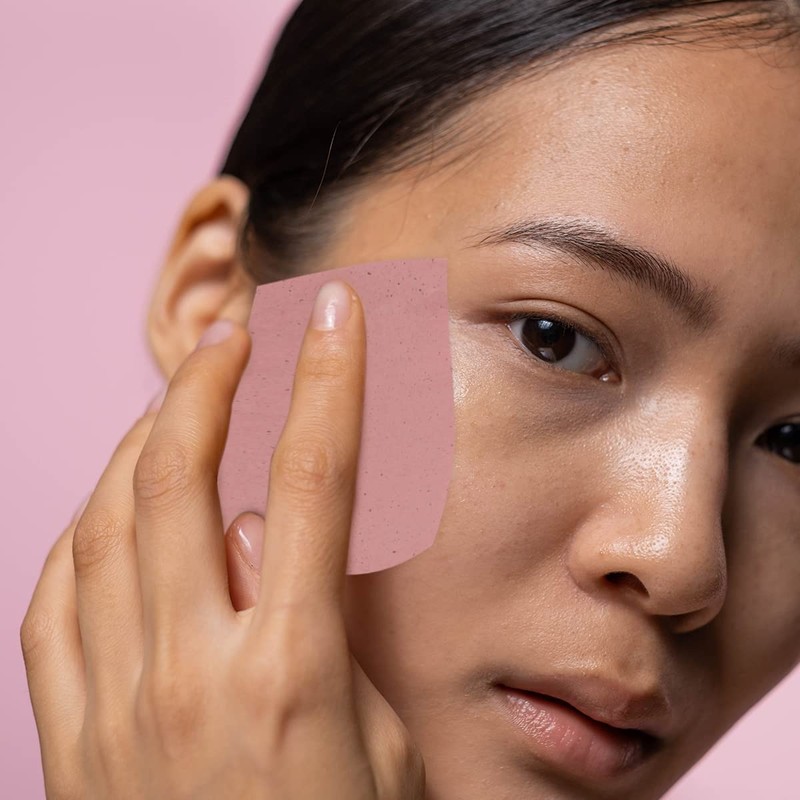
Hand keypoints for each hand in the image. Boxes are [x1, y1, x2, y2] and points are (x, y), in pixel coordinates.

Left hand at [21, 280, 425, 799]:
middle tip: (231, 333)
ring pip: (105, 521)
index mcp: (292, 669)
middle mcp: (190, 670)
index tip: (336, 316)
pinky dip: (84, 527)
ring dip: (143, 440)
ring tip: (176, 402)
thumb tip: (263, 538)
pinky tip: (115, 505)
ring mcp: (114, 702)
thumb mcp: (382, 747)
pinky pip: (53, 598)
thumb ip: (329, 634)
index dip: (328, 382)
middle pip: (180, 475)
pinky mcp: (70, 736)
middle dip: (206, 382)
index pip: (314, 480)